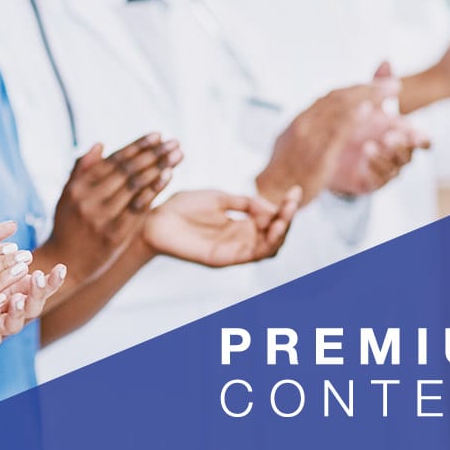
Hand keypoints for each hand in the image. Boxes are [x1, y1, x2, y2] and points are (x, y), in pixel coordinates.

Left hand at [0, 265, 67, 349]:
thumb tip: (12, 224)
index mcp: (11, 286)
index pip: (39, 283)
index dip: (53, 279)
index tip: (60, 267)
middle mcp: (6, 306)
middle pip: (34, 305)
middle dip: (40, 293)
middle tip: (38, 277)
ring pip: (16, 324)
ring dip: (19, 311)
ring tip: (15, 297)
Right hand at [43, 133, 182, 285]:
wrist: (64, 264)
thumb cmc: (67, 226)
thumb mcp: (66, 196)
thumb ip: (82, 170)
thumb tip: (100, 144)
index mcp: (78, 187)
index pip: (113, 161)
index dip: (137, 146)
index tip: (157, 135)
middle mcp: (89, 200)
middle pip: (127, 170)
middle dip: (153, 153)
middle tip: (173, 142)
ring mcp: (102, 217)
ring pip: (135, 185)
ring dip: (159, 166)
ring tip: (177, 154)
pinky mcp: (115, 235)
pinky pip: (139, 207)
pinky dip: (154, 189)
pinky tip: (168, 175)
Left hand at [143, 188, 300, 266]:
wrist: (153, 218)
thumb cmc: (180, 208)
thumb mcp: (218, 198)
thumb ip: (244, 202)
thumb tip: (270, 205)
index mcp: (238, 226)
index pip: (271, 222)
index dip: (285, 208)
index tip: (295, 191)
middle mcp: (239, 240)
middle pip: (275, 236)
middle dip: (288, 218)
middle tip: (292, 201)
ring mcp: (232, 250)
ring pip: (269, 248)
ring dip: (282, 231)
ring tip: (286, 213)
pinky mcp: (223, 258)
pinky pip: (252, 255)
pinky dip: (267, 241)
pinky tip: (272, 225)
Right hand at [257, 78, 398, 205]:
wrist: (269, 192)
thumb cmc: (283, 173)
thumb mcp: (292, 146)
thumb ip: (308, 134)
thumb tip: (319, 126)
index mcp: (300, 120)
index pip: (331, 97)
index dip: (356, 89)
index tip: (374, 85)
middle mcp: (305, 122)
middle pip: (340, 97)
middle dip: (368, 88)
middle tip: (391, 83)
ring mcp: (310, 135)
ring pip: (341, 108)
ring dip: (368, 96)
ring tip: (390, 91)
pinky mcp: (317, 151)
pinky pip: (338, 129)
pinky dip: (354, 116)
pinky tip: (369, 109)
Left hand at [329, 63, 430, 195]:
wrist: (325, 151)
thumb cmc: (352, 125)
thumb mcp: (363, 103)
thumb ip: (375, 85)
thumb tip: (386, 60)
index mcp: (400, 134)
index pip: (421, 139)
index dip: (421, 138)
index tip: (416, 133)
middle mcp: (396, 153)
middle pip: (409, 153)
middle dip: (401, 144)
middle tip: (388, 136)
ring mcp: (385, 168)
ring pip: (396, 167)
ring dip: (384, 156)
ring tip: (368, 145)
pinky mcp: (371, 182)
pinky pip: (379, 180)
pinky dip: (373, 169)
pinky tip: (362, 160)